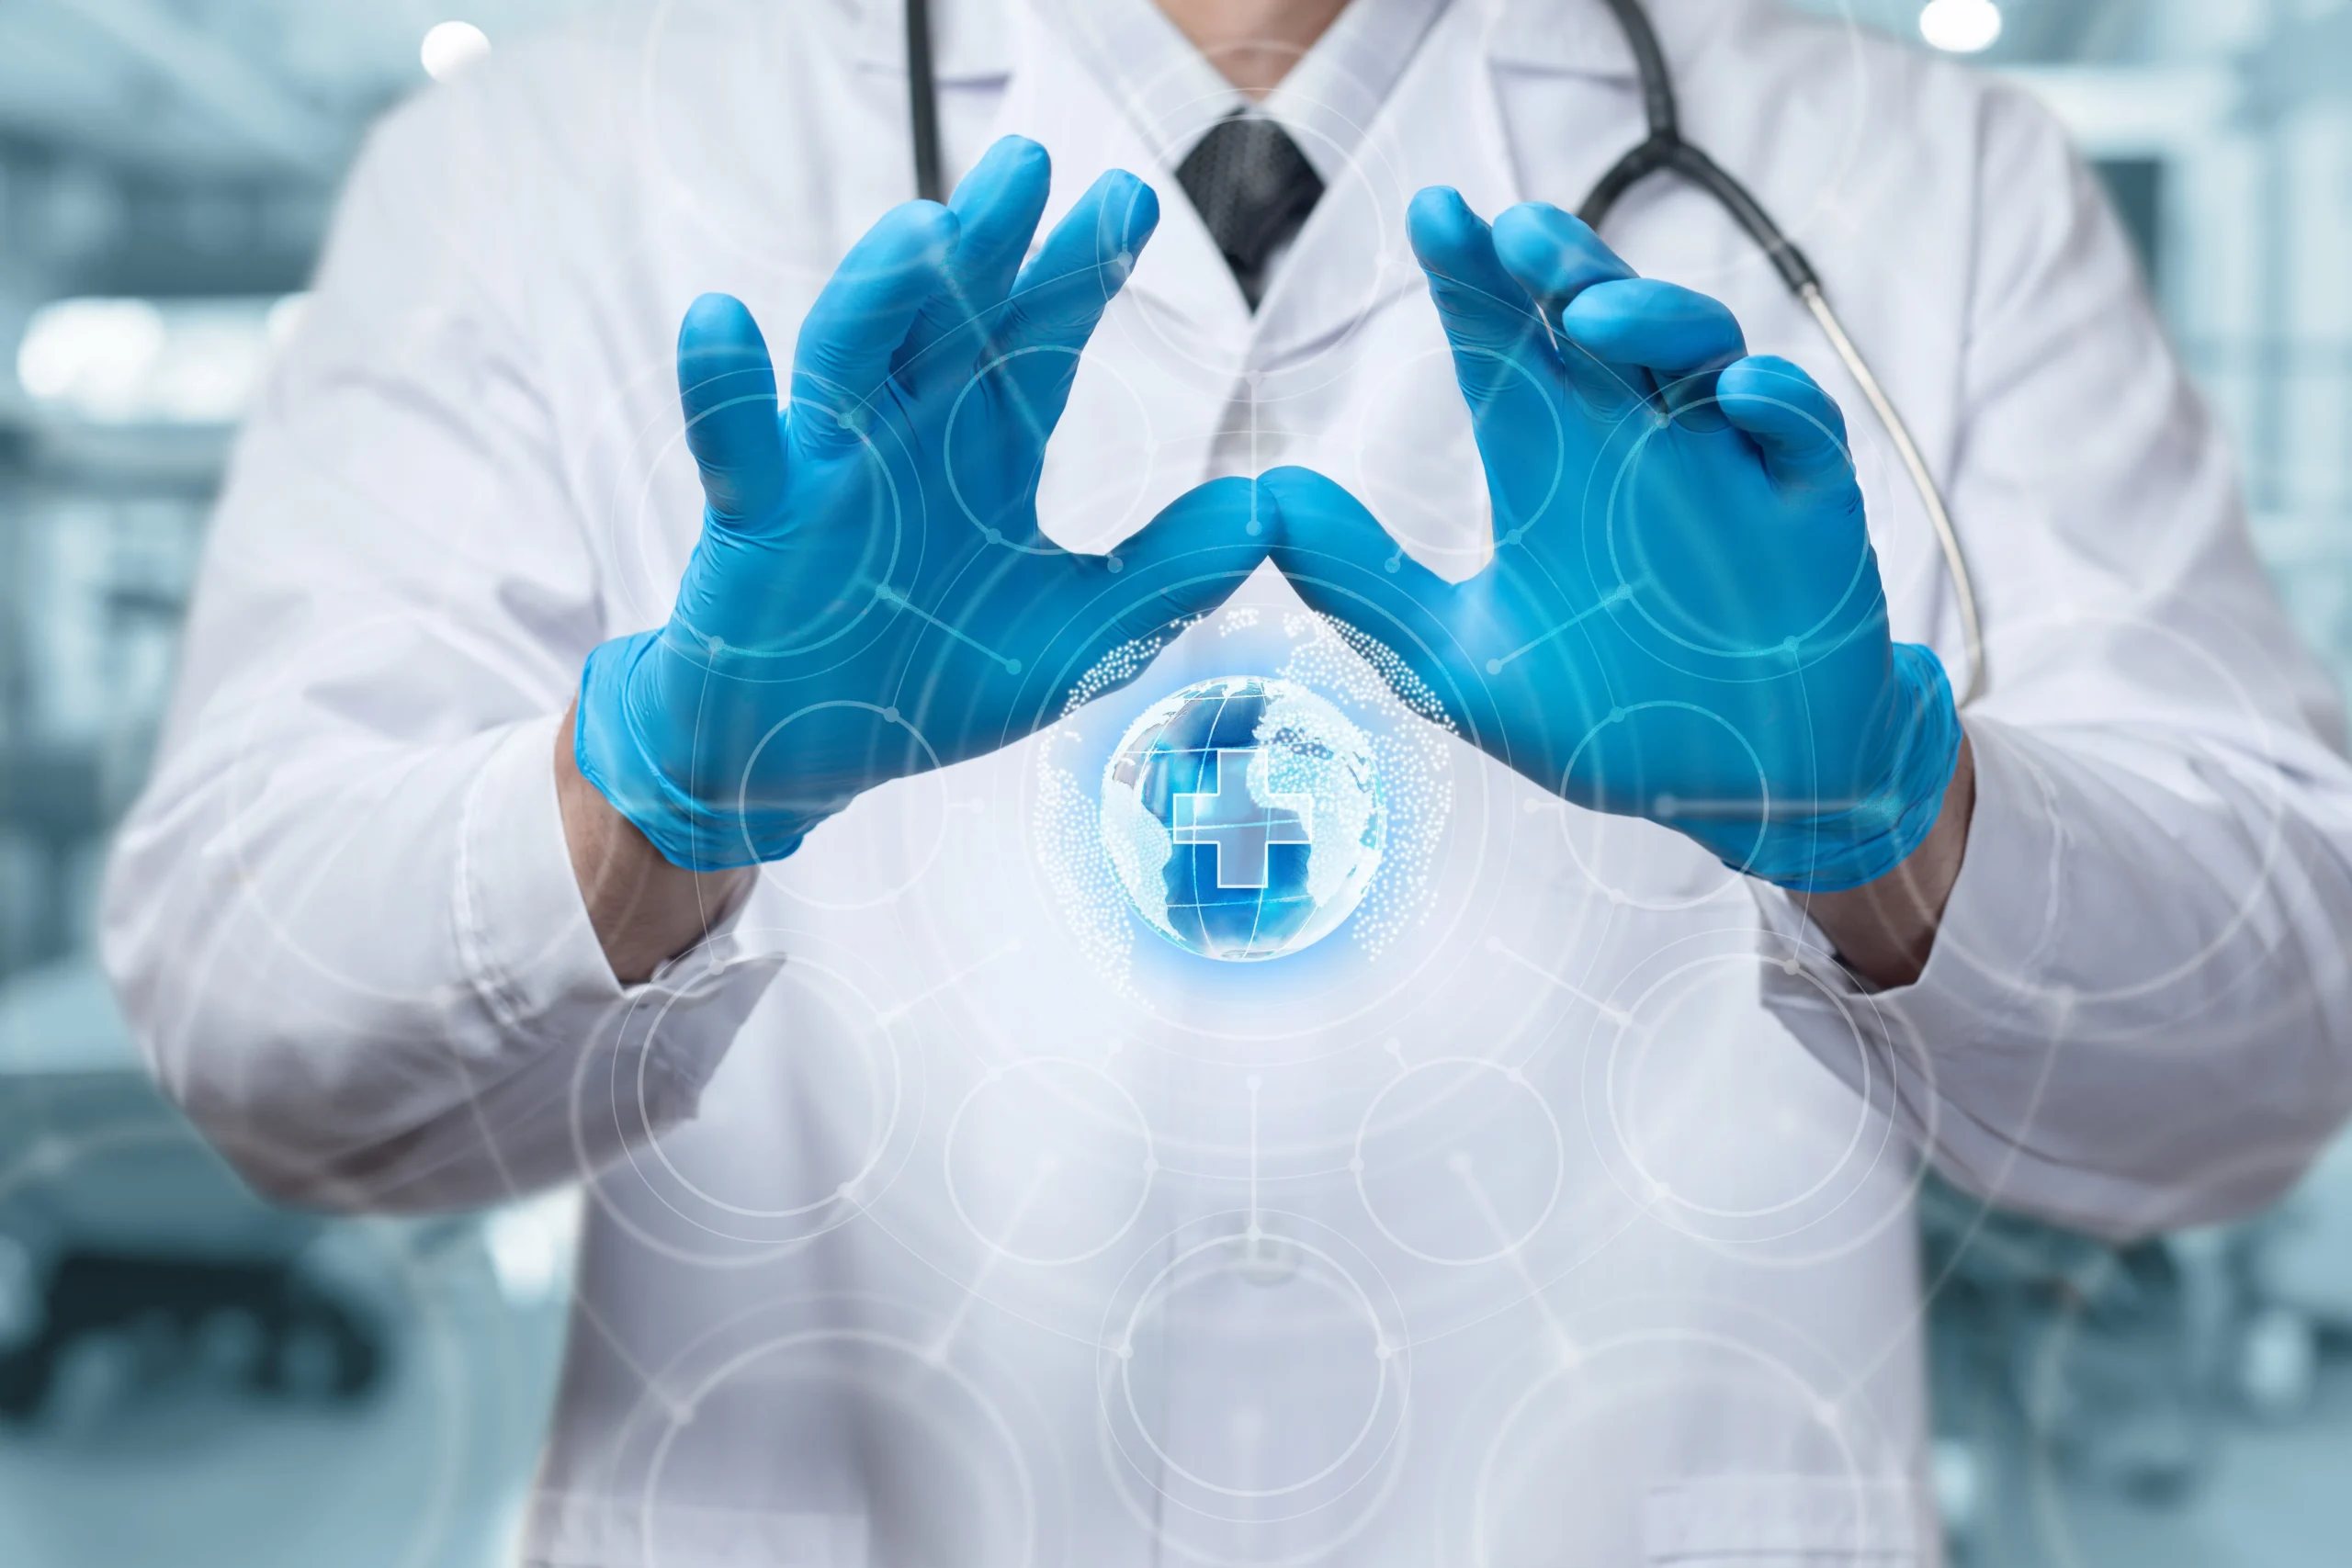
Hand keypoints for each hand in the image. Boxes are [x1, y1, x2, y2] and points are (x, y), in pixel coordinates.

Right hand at [576, 137, 1269, 870]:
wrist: (804, 758)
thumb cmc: (927, 685)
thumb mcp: (1075, 642)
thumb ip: (1166, 578)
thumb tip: (1270, 511)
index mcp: (988, 447)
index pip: (1041, 340)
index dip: (1079, 273)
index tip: (1128, 199)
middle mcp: (909, 433)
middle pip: (951, 319)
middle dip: (988, 242)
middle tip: (1030, 161)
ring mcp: (827, 467)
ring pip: (852, 354)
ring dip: (883, 290)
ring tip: (926, 229)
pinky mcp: (755, 519)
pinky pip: (736, 445)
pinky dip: (722, 387)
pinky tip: (720, 317)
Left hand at [1265, 189, 1961, 892]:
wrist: (1738, 789)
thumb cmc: (1607, 717)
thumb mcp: (1456, 665)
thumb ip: (1362, 585)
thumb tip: (1263, 501)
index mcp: (1552, 462)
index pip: (1505, 344)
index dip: (1471, 276)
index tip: (1430, 213)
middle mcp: (1637, 441)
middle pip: (1600, 317)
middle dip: (1562, 263)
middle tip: (1513, 235)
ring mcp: (1729, 465)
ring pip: (1701, 350)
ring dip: (1655, 318)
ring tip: (1594, 317)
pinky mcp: (1811, 507)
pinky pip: (1804, 433)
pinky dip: (1775, 406)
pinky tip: (1734, 399)